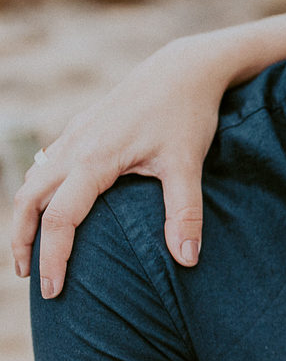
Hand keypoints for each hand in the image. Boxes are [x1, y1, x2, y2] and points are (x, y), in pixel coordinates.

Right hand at [12, 38, 214, 297]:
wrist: (183, 69)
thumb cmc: (187, 115)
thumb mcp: (188, 165)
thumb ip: (184, 214)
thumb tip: (187, 260)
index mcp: (94, 159)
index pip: (60, 219)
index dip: (53, 258)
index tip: (54, 291)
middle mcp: (75, 147)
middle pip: (29, 200)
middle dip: (22, 240)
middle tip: (27, 276)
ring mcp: (75, 135)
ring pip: (33, 180)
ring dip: (26, 216)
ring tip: (32, 250)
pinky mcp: (83, 129)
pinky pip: (48, 164)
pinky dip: (40, 191)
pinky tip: (50, 207)